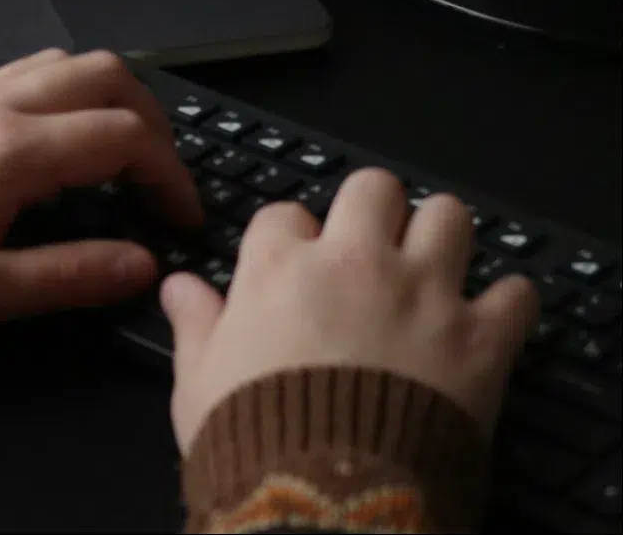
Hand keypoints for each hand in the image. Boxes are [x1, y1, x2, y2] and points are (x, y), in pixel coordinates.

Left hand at [0, 48, 200, 327]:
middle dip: (151, 119)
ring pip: (69, 61)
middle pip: (107, 74)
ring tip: (126, 147)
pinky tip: (68, 131)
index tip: (184, 216)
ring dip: (113, 94)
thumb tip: (142, 265)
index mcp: (17, 152)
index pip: (124, 137)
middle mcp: (3, 106)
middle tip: (163, 174)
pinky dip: (71, 89)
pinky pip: (33, 69)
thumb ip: (69, 275)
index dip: (169, 174)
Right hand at [161, 167, 537, 455]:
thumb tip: (177, 288)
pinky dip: (508, 304)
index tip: (296, 264)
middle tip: (373, 246)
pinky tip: (494, 318)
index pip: (285, 213)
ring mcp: (420, 294)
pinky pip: (514, 294)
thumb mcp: (198, 384)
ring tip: (435, 265)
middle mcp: (353, 263)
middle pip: (373, 188)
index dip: (292, 239)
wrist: (326, 506)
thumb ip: (195, 324)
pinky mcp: (476, 339)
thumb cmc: (256, 446)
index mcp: (280, 268)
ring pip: (448, 216)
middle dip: (374, 211)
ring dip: (443, 238)